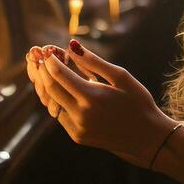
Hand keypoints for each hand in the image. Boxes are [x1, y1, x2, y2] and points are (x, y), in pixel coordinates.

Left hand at [26, 40, 175, 168]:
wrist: (146, 137)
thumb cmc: (138, 102)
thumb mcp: (121, 77)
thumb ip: (94, 62)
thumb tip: (71, 46)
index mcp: (92, 97)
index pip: (60, 75)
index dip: (50, 61)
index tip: (46, 50)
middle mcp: (81, 115)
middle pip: (50, 88)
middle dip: (41, 71)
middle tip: (37, 57)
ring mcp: (77, 128)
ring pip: (51, 103)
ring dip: (44, 85)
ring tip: (41, 70)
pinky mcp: (77, 136)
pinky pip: (59, 114)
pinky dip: (54, 99)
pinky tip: (55, 87)